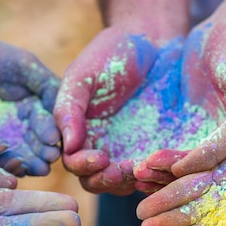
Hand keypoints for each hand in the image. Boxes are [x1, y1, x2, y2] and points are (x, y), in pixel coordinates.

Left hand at [0, 32, 60, 175]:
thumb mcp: (22, 64)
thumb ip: (47, 84)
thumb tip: (69, 110)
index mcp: (32, 112)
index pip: (45, 127)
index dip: (51, 136)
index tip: (54, 143)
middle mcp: (17, 132)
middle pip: (33, 149)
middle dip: (41, 156)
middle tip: (46, 162)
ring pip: (11, 159)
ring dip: (22, 166)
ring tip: (29, 169)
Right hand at [54, 28, 157, 194]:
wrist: (153, 42)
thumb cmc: (112, 53)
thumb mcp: (83, 75)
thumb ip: (70, 108)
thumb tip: (66, 146)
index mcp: (79, 133)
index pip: (74, 163)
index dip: (84, 165)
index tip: (101, 157)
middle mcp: (100, 147)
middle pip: (95, 180)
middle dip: (105, 180)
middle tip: (120, 171)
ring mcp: (128, 151)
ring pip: (122, 183)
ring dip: (128, 182)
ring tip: (140, 169)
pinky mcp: (154, 150)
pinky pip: (152, 172)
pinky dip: (154, 175)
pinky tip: (160, 166)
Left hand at [129, 10, 225, 193]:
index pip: (218, 167)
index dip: (195, 176)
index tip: (172, 177)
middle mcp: (224, 148)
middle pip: (196, 174)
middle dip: (170, 183)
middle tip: (143, 186)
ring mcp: (203, 140)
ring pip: (180, 167)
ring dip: (158, 175)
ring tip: (134, 177)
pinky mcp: (185, 130)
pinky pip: (168, 150)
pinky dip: (154, 160)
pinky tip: (134, 167)